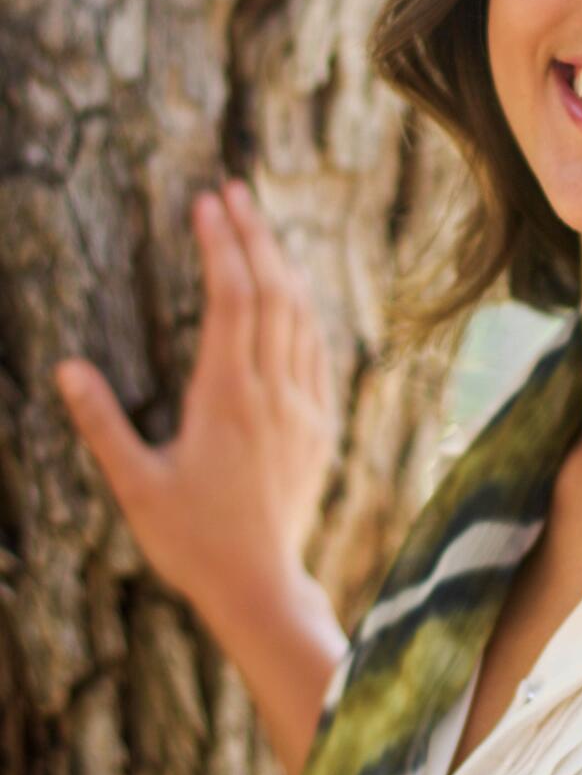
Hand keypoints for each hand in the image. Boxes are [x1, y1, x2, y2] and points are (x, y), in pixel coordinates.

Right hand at [54, 179, 337, 621]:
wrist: (260, 586)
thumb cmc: (190, 541)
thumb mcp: (134, 484)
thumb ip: (101, 422)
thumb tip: (66, 367)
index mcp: (227, 397)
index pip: (230, 299)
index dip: (220, 245)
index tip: (206, 203)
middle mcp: (273, 392)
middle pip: (271, 293)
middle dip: (252, 235)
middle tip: (233, 189)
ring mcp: (304, 408)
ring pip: (301, 317)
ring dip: (282, 265)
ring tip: (260, 225)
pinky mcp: (322, 427)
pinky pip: (319, 353)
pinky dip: (306, 312)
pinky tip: (296, 295)